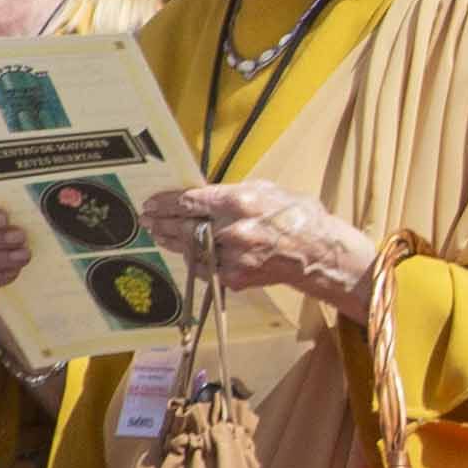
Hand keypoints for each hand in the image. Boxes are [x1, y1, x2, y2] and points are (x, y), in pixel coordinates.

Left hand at [145, 181, 378, 310]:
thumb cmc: (297, 217)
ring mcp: (233, 256)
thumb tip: (204, 194)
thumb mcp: (268, 190)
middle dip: (162, 222)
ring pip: (189, 248)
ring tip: (159, 234)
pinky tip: (185, 253)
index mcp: (240, 201)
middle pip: (184, 226)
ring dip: (171, 241)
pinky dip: (193, 260)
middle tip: (147, 219)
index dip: (166, 202)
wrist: (319, 253)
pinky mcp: (235, 277)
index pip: (190, 201)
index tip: (152, 203)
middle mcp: (233, 229)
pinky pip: (203, 268)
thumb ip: (233, 193)